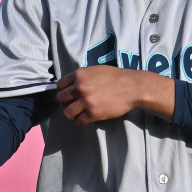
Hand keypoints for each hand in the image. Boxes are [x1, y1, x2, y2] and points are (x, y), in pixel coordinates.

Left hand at [55, 65, 175, 125]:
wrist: (131, 87)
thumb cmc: (115, 77)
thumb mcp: (95, 70)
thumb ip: (81, 77)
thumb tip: (70, 85)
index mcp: (79, 75)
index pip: (60, 85)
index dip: (63, 91)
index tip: (67, 95)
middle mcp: (80, 87)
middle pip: (61, 99)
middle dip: (65, 103)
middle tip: (73, 104)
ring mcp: (86, 101)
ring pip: (67, 113)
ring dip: (71, 114)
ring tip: (78, 113)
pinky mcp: (93, 113)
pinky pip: (78, 121)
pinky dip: (80, 121)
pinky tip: (85, 118)